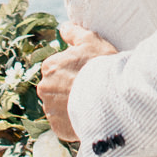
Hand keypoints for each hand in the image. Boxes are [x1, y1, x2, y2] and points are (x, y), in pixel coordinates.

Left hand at [38, 23, 116, 143]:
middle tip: (89, 88)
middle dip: (68, 88)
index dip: (72, 70)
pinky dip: (73, 121)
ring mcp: (50, 110)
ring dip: (70, 105)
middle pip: (55, 88)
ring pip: (58, 107)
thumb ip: (74, 33)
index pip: (56, 68)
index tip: (86, 73)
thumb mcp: (91, 40)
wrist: (112, 97)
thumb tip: (64, 28)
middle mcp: (44, 88)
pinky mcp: (58, 128)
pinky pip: (63, 124)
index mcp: (49, 66)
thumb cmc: (102, 66)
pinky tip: (87, 115)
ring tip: (90, 103)